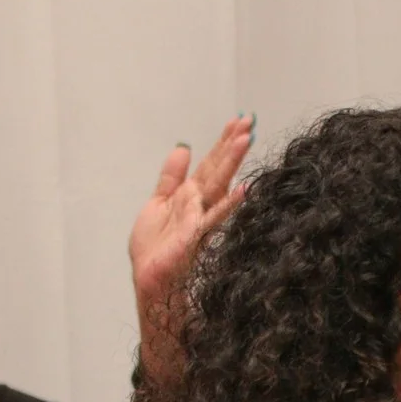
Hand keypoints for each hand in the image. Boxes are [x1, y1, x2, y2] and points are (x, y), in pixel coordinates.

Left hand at [131, 115, 254, 328]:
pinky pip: (214, 216)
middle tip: (249, 121)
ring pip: (219, 184)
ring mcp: (201, 219)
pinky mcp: (196, 235)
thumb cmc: (155, 249)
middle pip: (218, 169)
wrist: (150, 281)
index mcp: (191, 196)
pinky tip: (245, 188)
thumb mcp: (157, 203)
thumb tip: (183, 147)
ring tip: (247, 139)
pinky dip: (230, 203)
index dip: (223, 142)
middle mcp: (200, 204)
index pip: (211, 164)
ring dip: (233, 162)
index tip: (239, 120)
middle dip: (232, 144)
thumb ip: (171, 177)